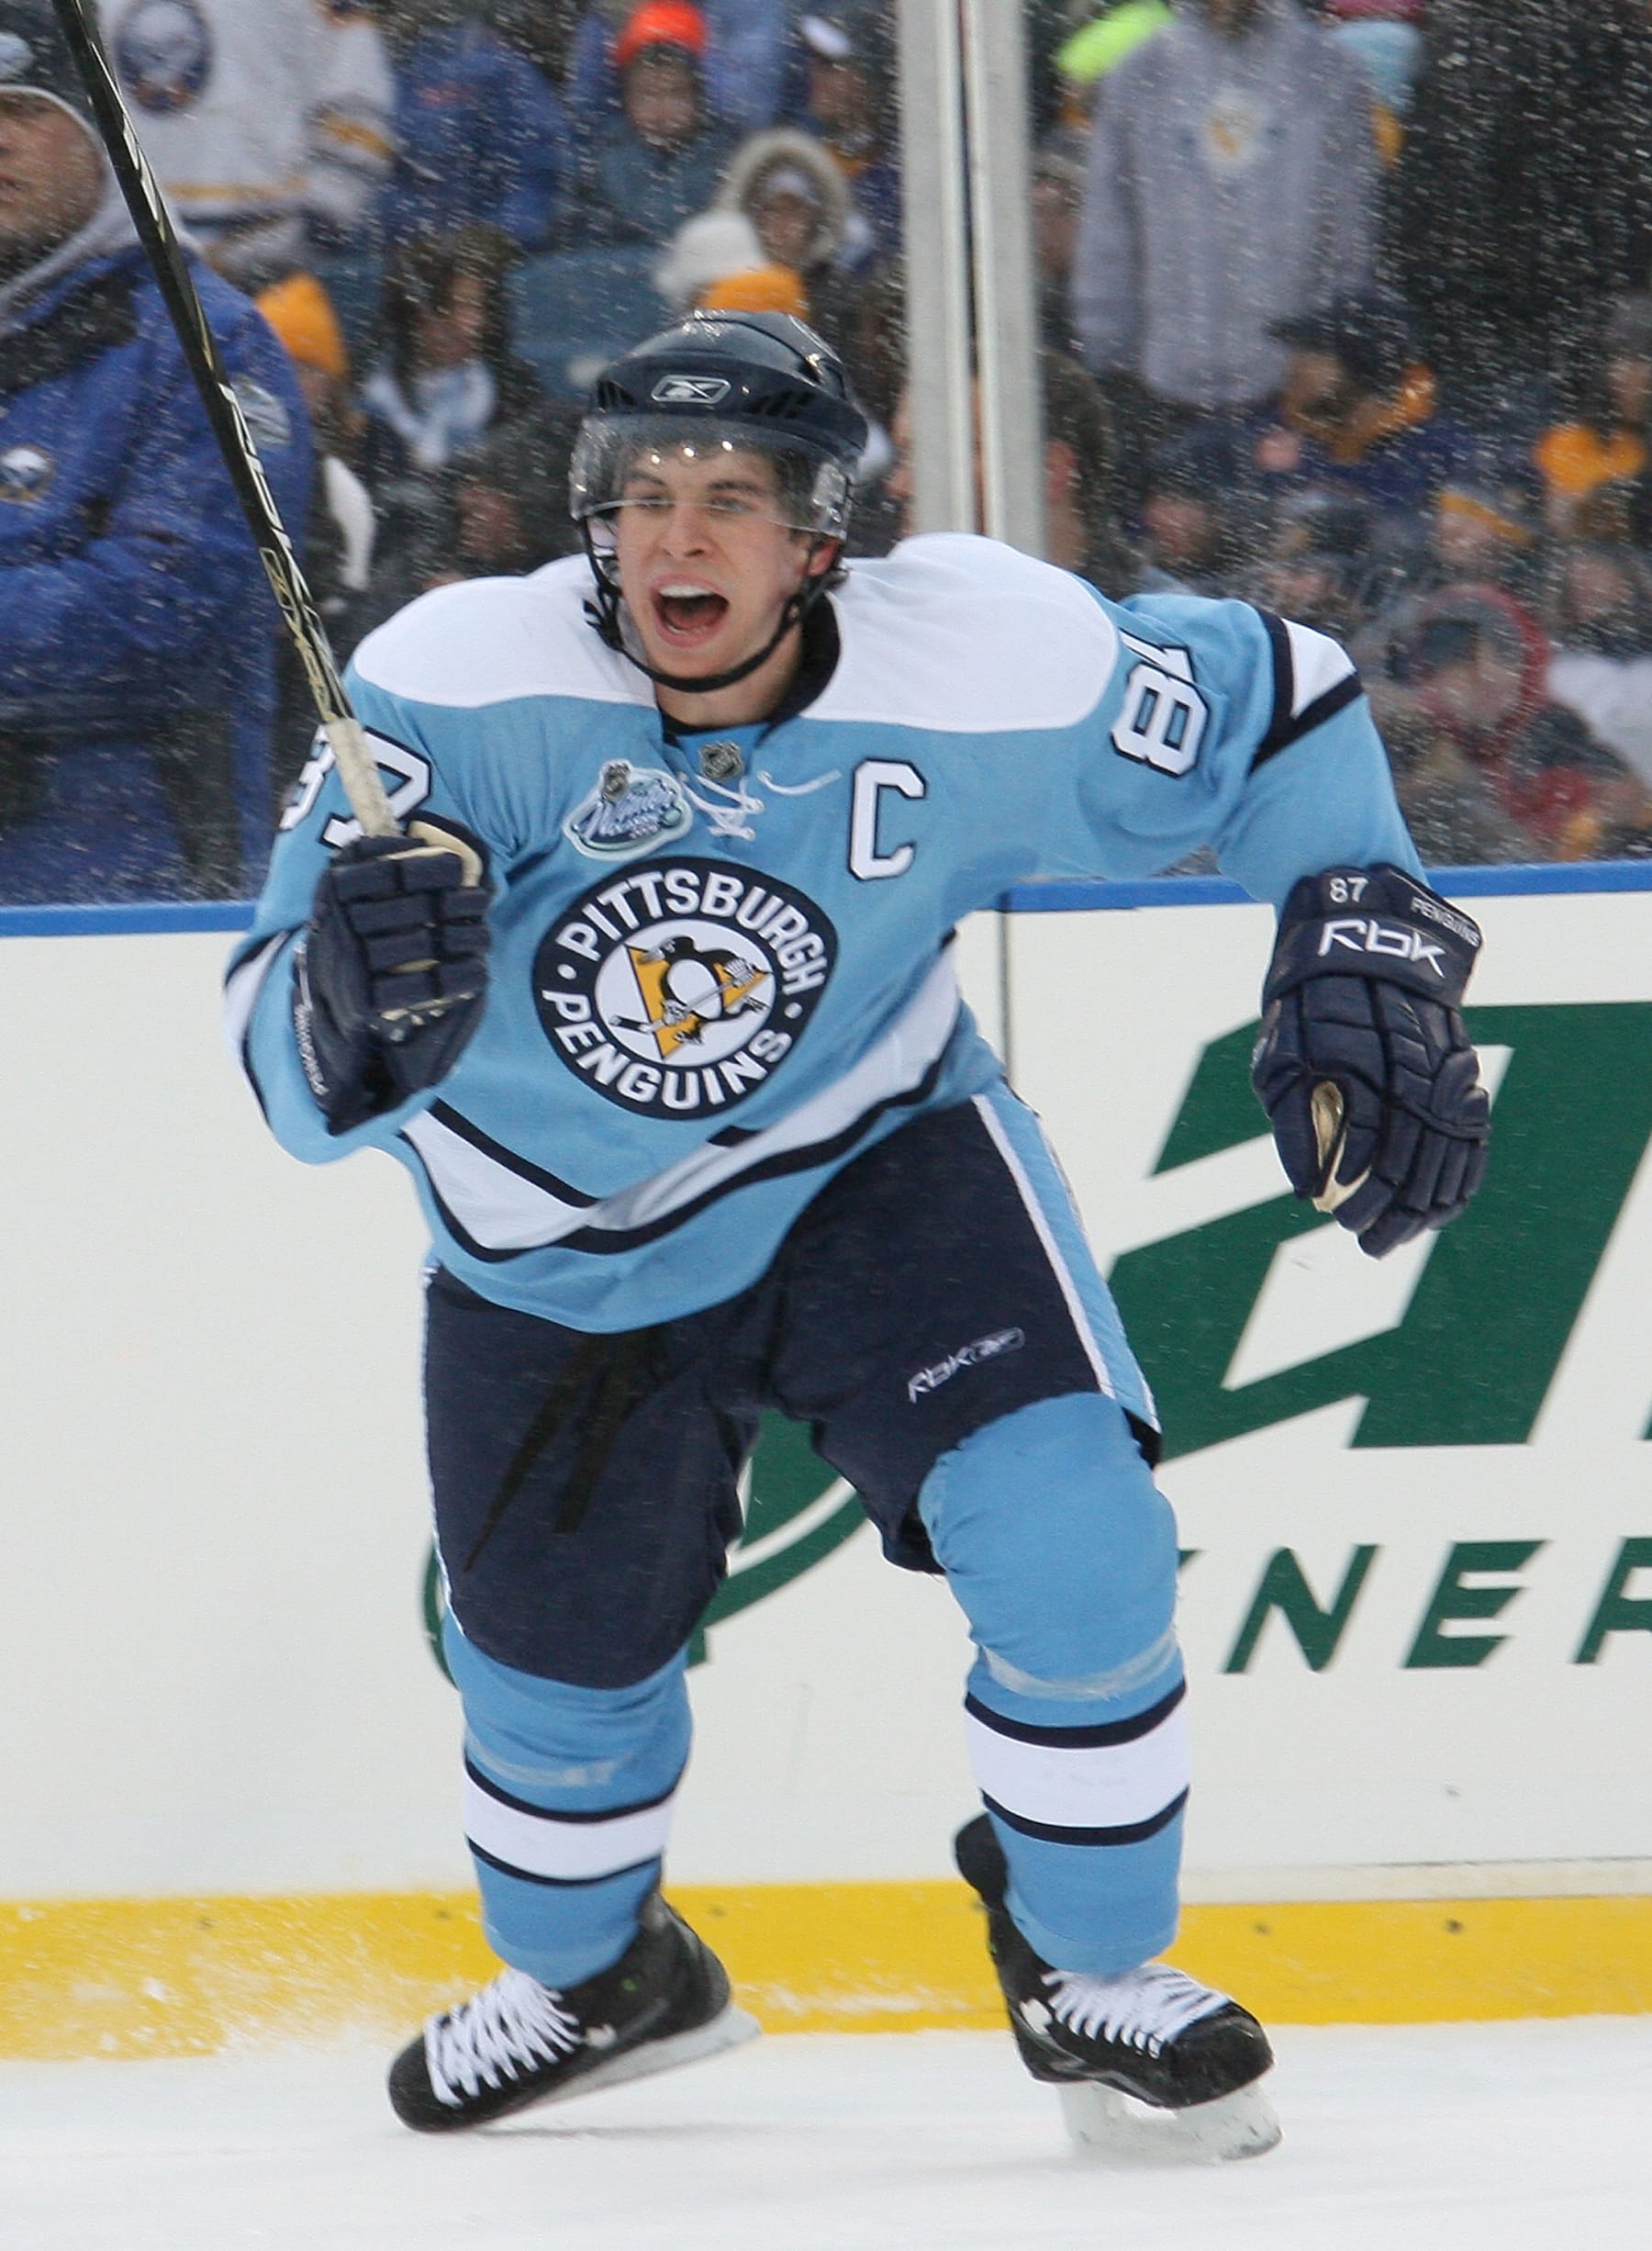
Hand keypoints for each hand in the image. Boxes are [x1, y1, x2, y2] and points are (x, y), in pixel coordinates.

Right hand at [293, 829, 491, 1133]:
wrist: (326, 998)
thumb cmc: (356, 933)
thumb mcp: (353, 891)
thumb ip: (379, 861)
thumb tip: (433, 838)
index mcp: (335, 888)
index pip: (387, 869)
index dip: (427, 866)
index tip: (457, 868)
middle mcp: (338, 923)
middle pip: (413, 907)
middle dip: (455, 903)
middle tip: (480, 902)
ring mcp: (350, 964)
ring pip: (422, 945)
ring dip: (463, 939)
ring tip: (483, 935)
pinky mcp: (364, 1001)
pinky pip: (422, 987)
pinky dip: (457, 978)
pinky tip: (478, 970)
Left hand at [1251, 865, 1489, 1257]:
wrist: (1360, 935)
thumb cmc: (1303, 1005)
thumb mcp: (1279, 1053)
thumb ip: (1292, 1119)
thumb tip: (1307, 1188)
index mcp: (1351, 1051)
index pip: (1364, 1131)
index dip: (1356, 1182)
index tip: (1340, 1218)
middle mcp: (1404, 1055)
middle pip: (1409, 1146)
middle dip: (1392, 1205)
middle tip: (1369, 1244)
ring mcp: (1440, 1058)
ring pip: (1446, 1143)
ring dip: (1427, 1200)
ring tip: (1402, 1238)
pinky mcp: (1462, 1064)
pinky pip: (1473, 1128)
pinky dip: (1463, 1173)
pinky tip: (1445, 1208)